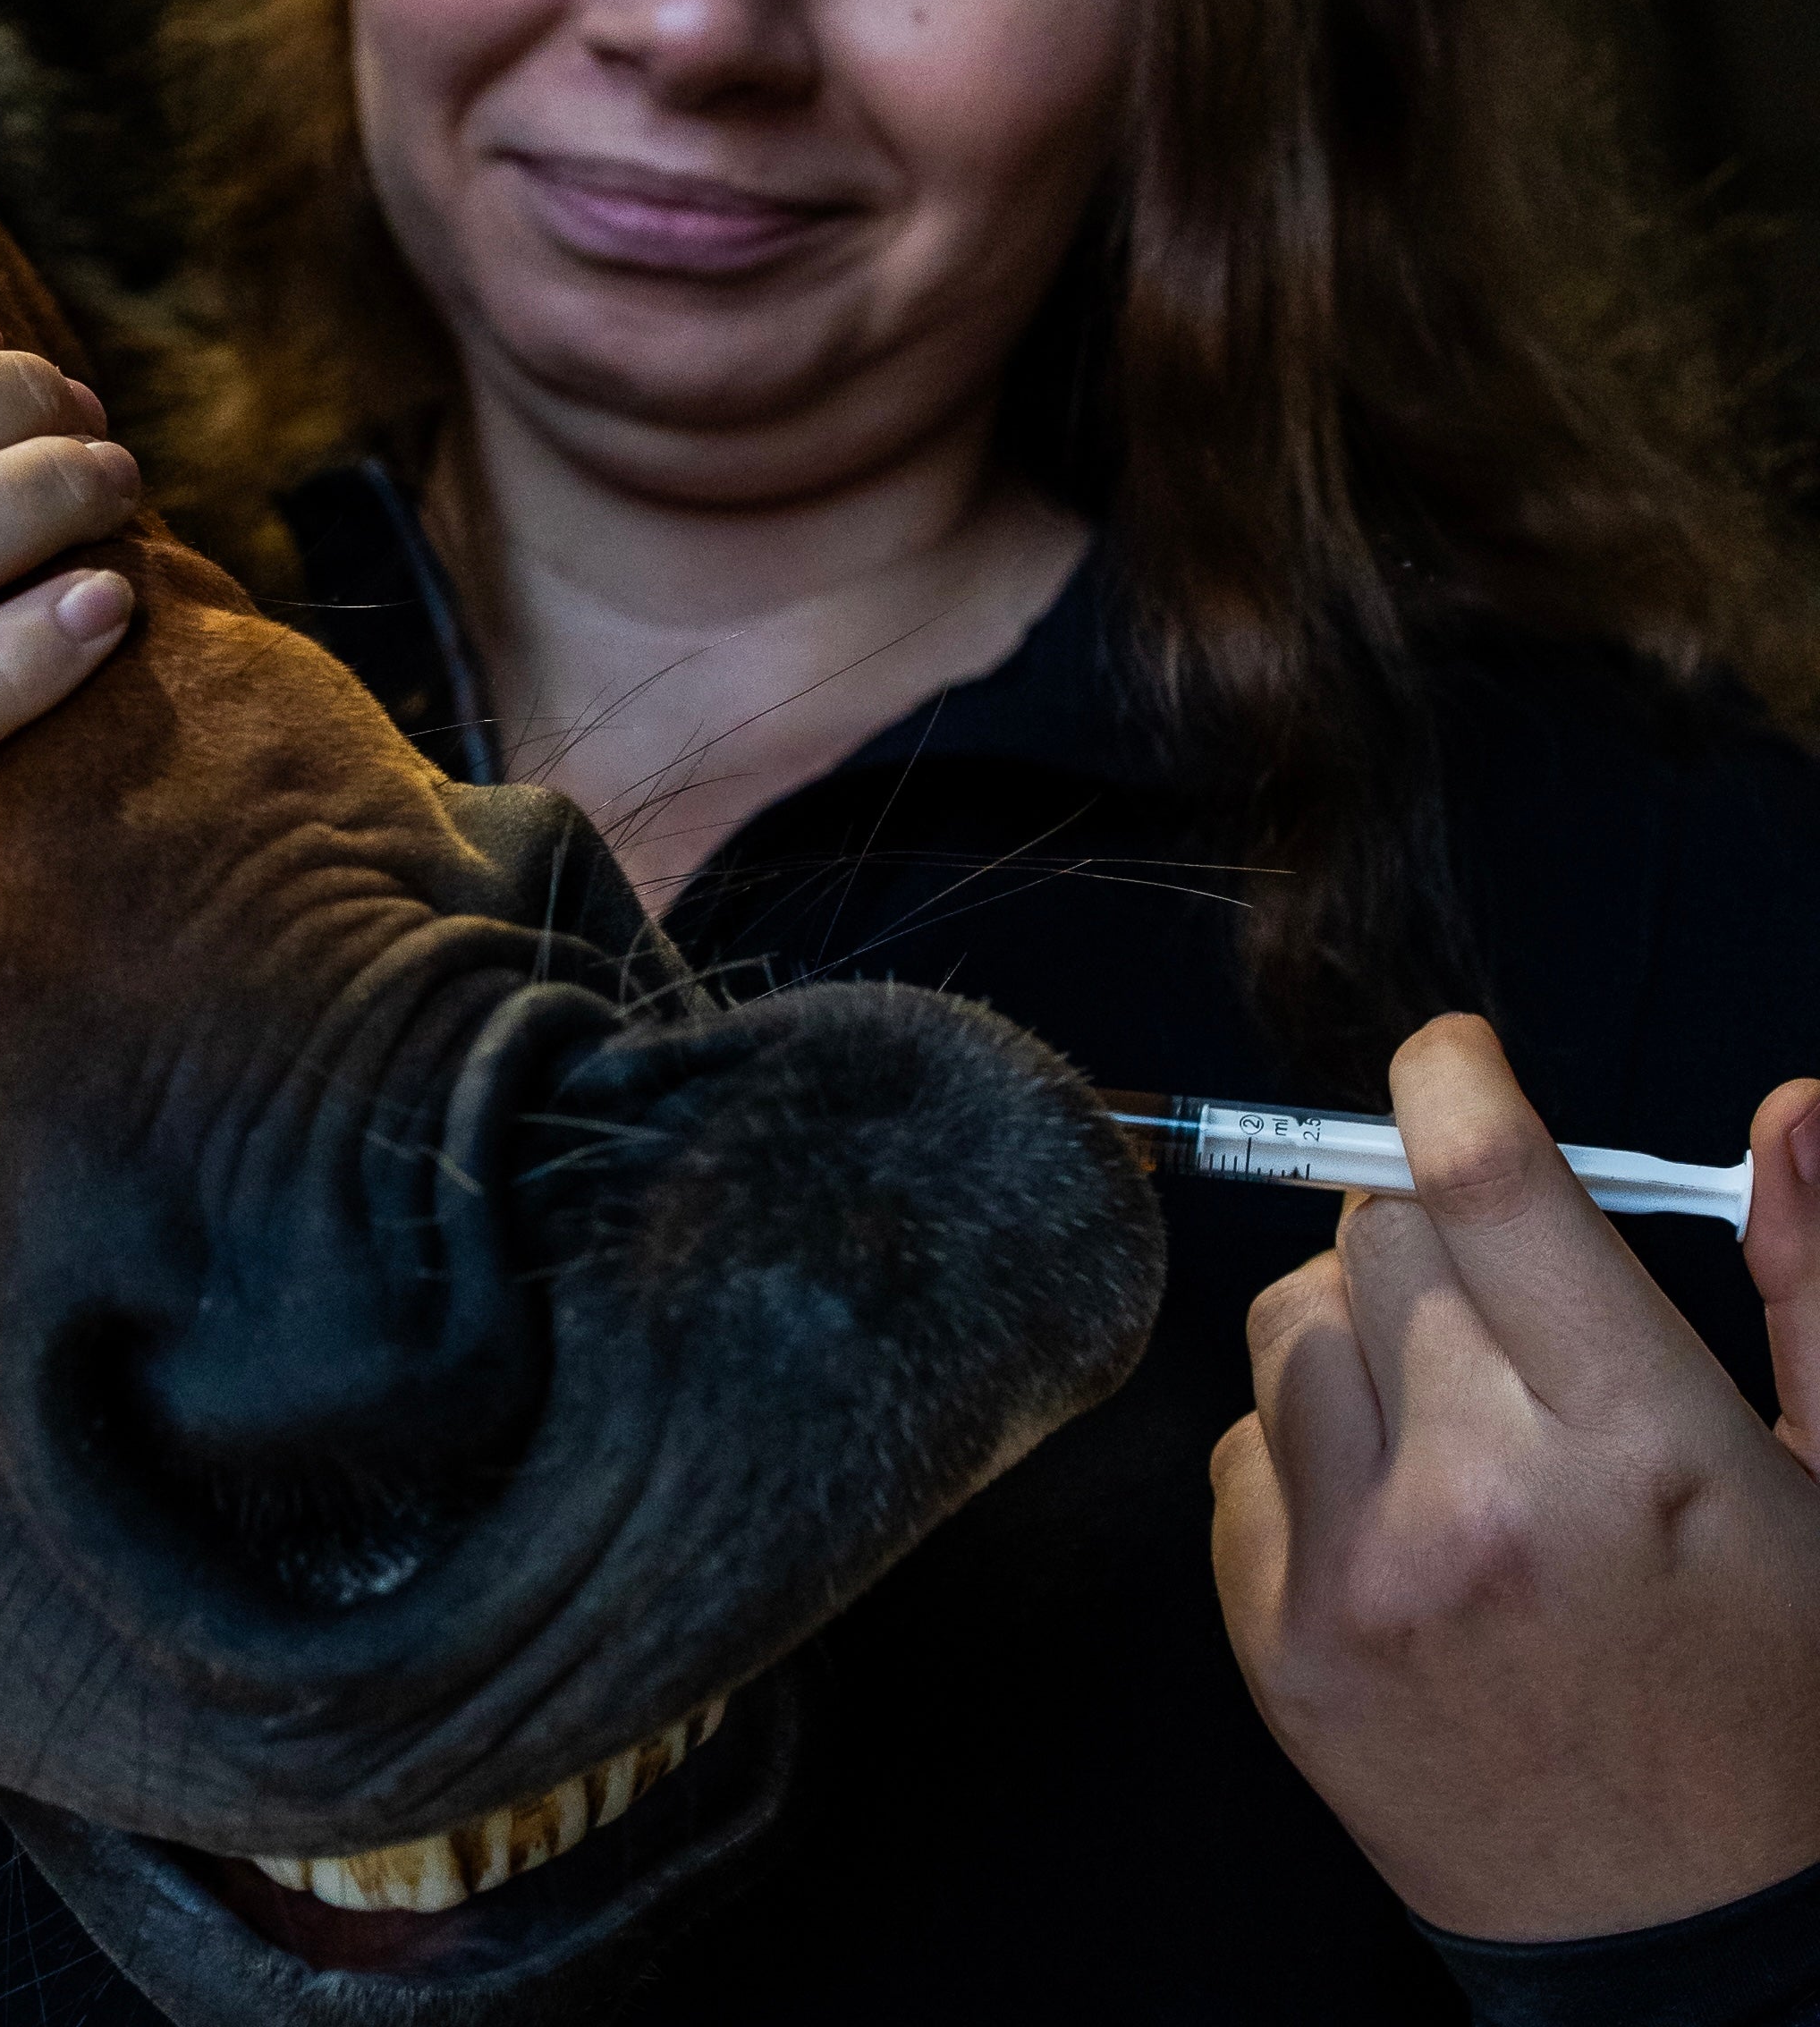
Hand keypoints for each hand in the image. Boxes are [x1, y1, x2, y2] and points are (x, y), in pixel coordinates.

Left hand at [1211, 1013, 1819, 1940]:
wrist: (1687, 1948)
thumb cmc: (1773, 1698)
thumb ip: (1816, 1277)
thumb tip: (1792, 1107)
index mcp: (1641, 1446)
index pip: (1485, 1185)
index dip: (1450, 1080)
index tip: (1450, 1063)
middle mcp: (1483, 1503)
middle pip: (1373, 1230)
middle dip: (1425, 1227)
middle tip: (1496, 1308)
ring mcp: (1363, 1581)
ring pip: (1287, 1322)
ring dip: (1358, 1331)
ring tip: (1452, 1420)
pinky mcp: (1279, 1646)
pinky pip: (1239, 1448)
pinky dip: (1304, 1452)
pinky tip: (1399, 1524)